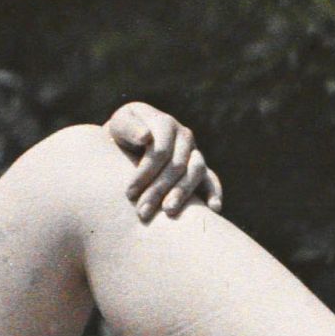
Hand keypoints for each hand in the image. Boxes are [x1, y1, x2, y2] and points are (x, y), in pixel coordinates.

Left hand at [104, 101, 223, 220]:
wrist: (131, 138)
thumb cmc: (122, 133)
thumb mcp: (121, 124)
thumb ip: (130, 128)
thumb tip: (146, 136)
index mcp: (165, 124)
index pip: (160, 151)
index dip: (145, 173)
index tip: (129, 193)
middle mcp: (184, 136)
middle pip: (177, 165)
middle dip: (159, 189)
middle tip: (143, 211)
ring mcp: (193, 151)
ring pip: (195, 171)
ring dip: (182, 193)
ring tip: (168, 211)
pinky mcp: (199, 167)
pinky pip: (210, 179)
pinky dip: (214, 192)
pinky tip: (214, 208)